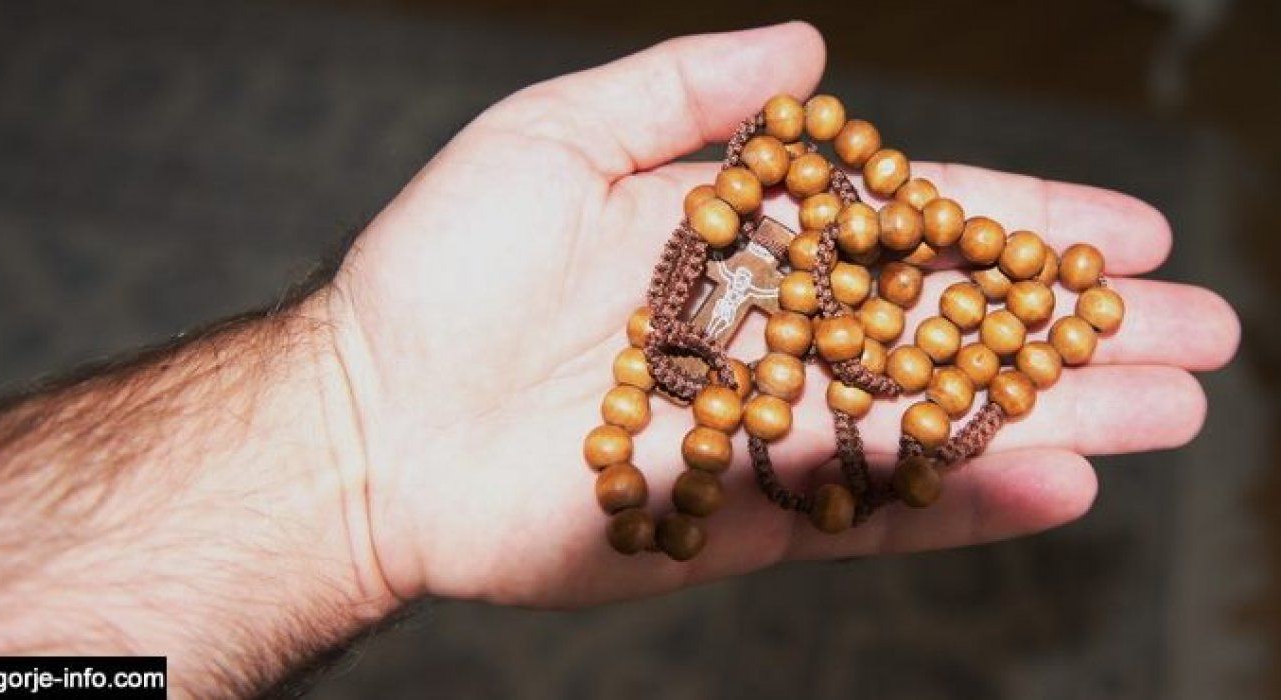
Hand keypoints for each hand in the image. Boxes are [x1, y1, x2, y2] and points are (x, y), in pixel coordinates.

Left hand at [327, 22, 1238, 609]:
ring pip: (932, 424)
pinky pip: (866, 514)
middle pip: (948, 331)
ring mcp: (762, 431)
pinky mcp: (735, 517)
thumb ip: (685, 90)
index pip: (911, 226)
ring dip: (1055, 419)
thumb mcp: (557, 132)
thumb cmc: (442, 267)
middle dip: (1075, 331)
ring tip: (1170, 410)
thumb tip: (812, 44)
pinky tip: (1056, 487)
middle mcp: (772, 334)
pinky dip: (959, 506)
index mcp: (745, 241)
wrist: (368, 413)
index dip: (1020, 222)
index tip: (1127, 228)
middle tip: (1202, 335)